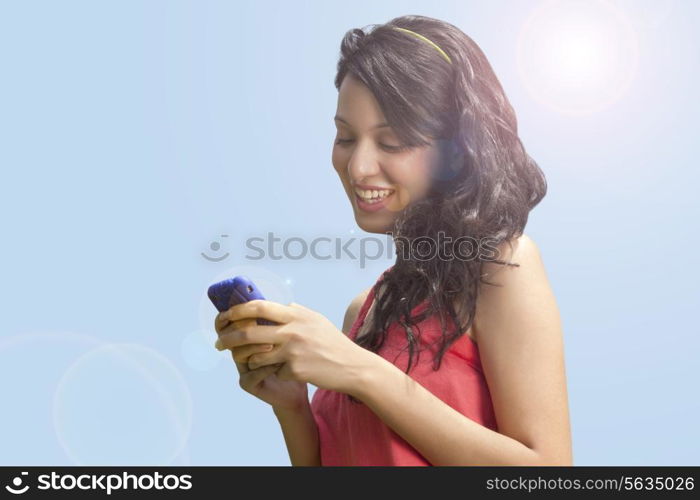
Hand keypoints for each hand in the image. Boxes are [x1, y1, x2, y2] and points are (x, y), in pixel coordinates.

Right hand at [214, 311, 308, 410]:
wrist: (299, 384)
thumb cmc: (294, 357)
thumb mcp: (288, 335)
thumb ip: (280, 322)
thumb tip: (282, 302)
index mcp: (247, 336)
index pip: (228, 323)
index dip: (227, 316)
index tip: (237, 309)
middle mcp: (241, 351)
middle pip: (230, 337)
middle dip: (241, 329)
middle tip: (255, 325)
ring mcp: (243, 368)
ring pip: (239, 354)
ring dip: (255, 348)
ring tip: (273, 346)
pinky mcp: (248, 384)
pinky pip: (250, 375)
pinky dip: (263, 368)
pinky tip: (279, 364)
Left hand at [216, 300, 373, 394]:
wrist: (352, 367)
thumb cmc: (332, 343)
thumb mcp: (315, 320)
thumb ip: (295, 312)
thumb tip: (275, 304)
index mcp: (296, 314)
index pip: (259, 307)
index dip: (237, 310)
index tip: (225, 316)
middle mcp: (292, 329)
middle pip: (249, 332)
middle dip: (229, 338)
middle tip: (219, 343)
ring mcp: (293, 350)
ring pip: (255, 355)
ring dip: (246, 358)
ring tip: (246, 360)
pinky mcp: (294, 369)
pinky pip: (272, 370)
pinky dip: (272, 371)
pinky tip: (283, 372)